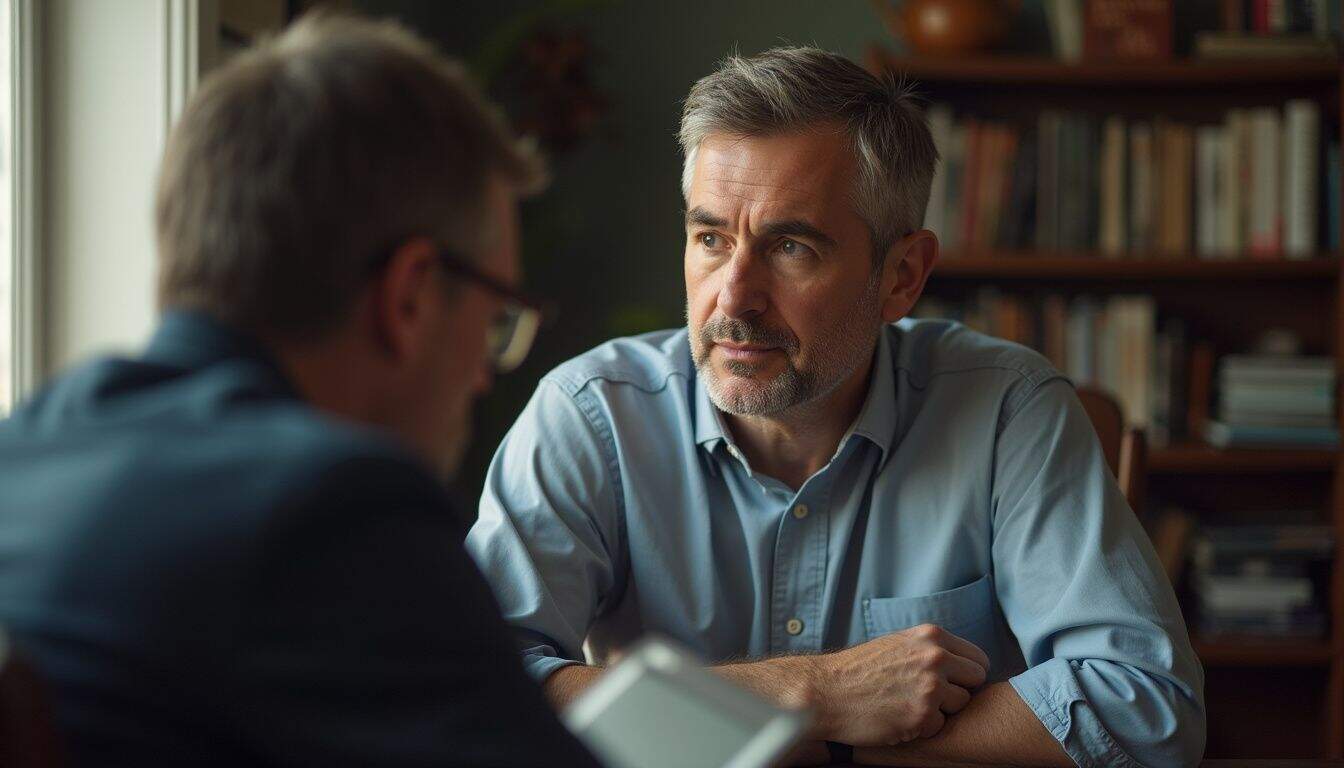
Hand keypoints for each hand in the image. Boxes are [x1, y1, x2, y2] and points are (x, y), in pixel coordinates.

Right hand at [810, 624, 989, 746]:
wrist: (825, 692)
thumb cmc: (856, 670)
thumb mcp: (896, 643)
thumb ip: (928, 649)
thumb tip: (958, 662)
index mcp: (930, 636)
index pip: (978, 658)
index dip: (967, 673)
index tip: (954, 682)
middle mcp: (935, 658)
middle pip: (976, 680)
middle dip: (957, 690)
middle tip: (931, 697)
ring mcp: (931, 687)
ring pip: (959, 705)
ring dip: (940, 710)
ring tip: (909, 705)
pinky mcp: (922, 716)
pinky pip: (939, 727)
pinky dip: (922, 728)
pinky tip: (898, 718)